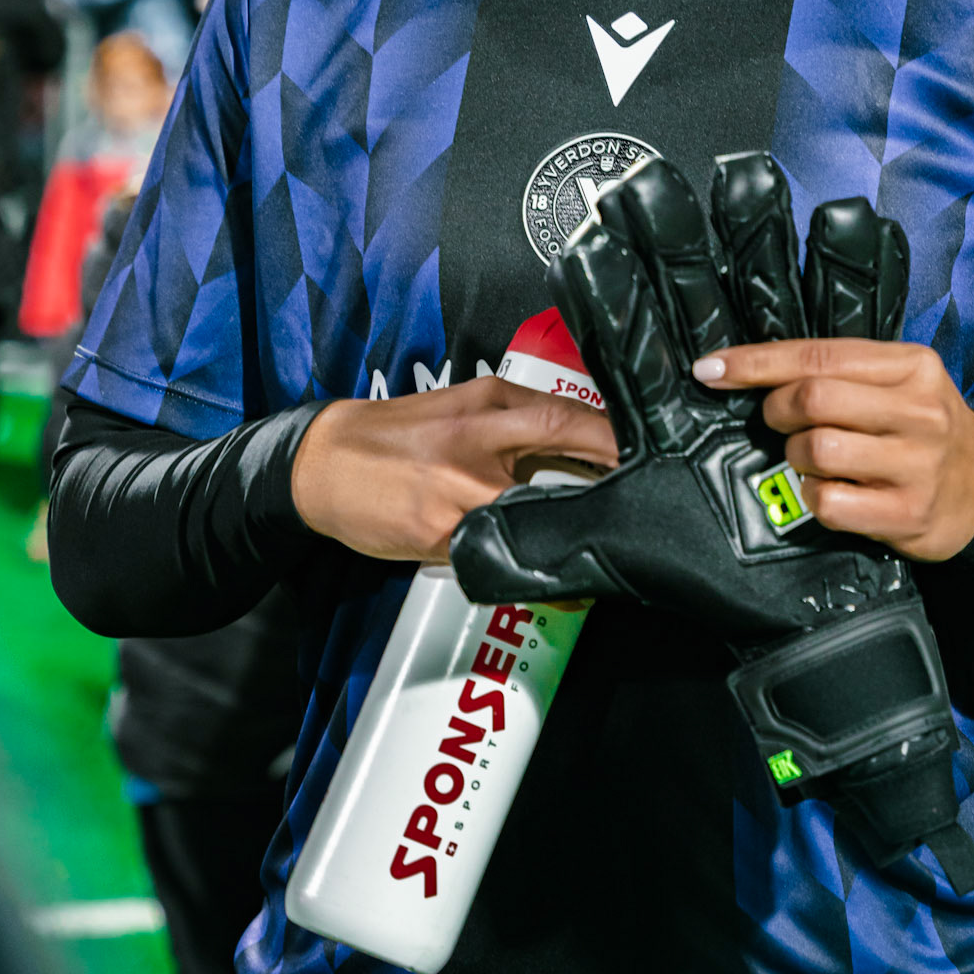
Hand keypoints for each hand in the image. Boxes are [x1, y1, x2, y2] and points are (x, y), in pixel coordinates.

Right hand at [291, 378, 617, 561]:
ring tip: (596, 545)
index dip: (612, 438)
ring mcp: (460, 489)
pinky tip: (541, 571)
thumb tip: (580, 444)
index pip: (566, 415)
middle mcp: (478, 440)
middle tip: (641, 499)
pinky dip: (521, 562)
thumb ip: (515, 421)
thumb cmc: (397, 435)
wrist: (323, 462)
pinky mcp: (440, 533)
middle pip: (561, 459)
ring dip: (567, 531)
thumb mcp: (458, 406)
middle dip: (605, 481)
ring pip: (534, 515)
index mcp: (486, 402)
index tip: (649, 453)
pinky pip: (495, 553)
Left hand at [693, 338, 973, 561]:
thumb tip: (749, 371)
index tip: (710, 369)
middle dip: (777, 410)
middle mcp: (920, 410)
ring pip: (817, 450)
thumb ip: (840, 372)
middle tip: (779, 421)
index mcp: (912, 365)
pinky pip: (829, 502)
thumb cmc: (921, 429)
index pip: (819, 355)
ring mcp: (918, 464)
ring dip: (796, 456)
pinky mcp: (908, 513)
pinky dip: (814, 496)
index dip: (756, 363)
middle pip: (813, 399)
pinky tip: (830, 492)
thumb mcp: (898, 383)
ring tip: (813, 458)